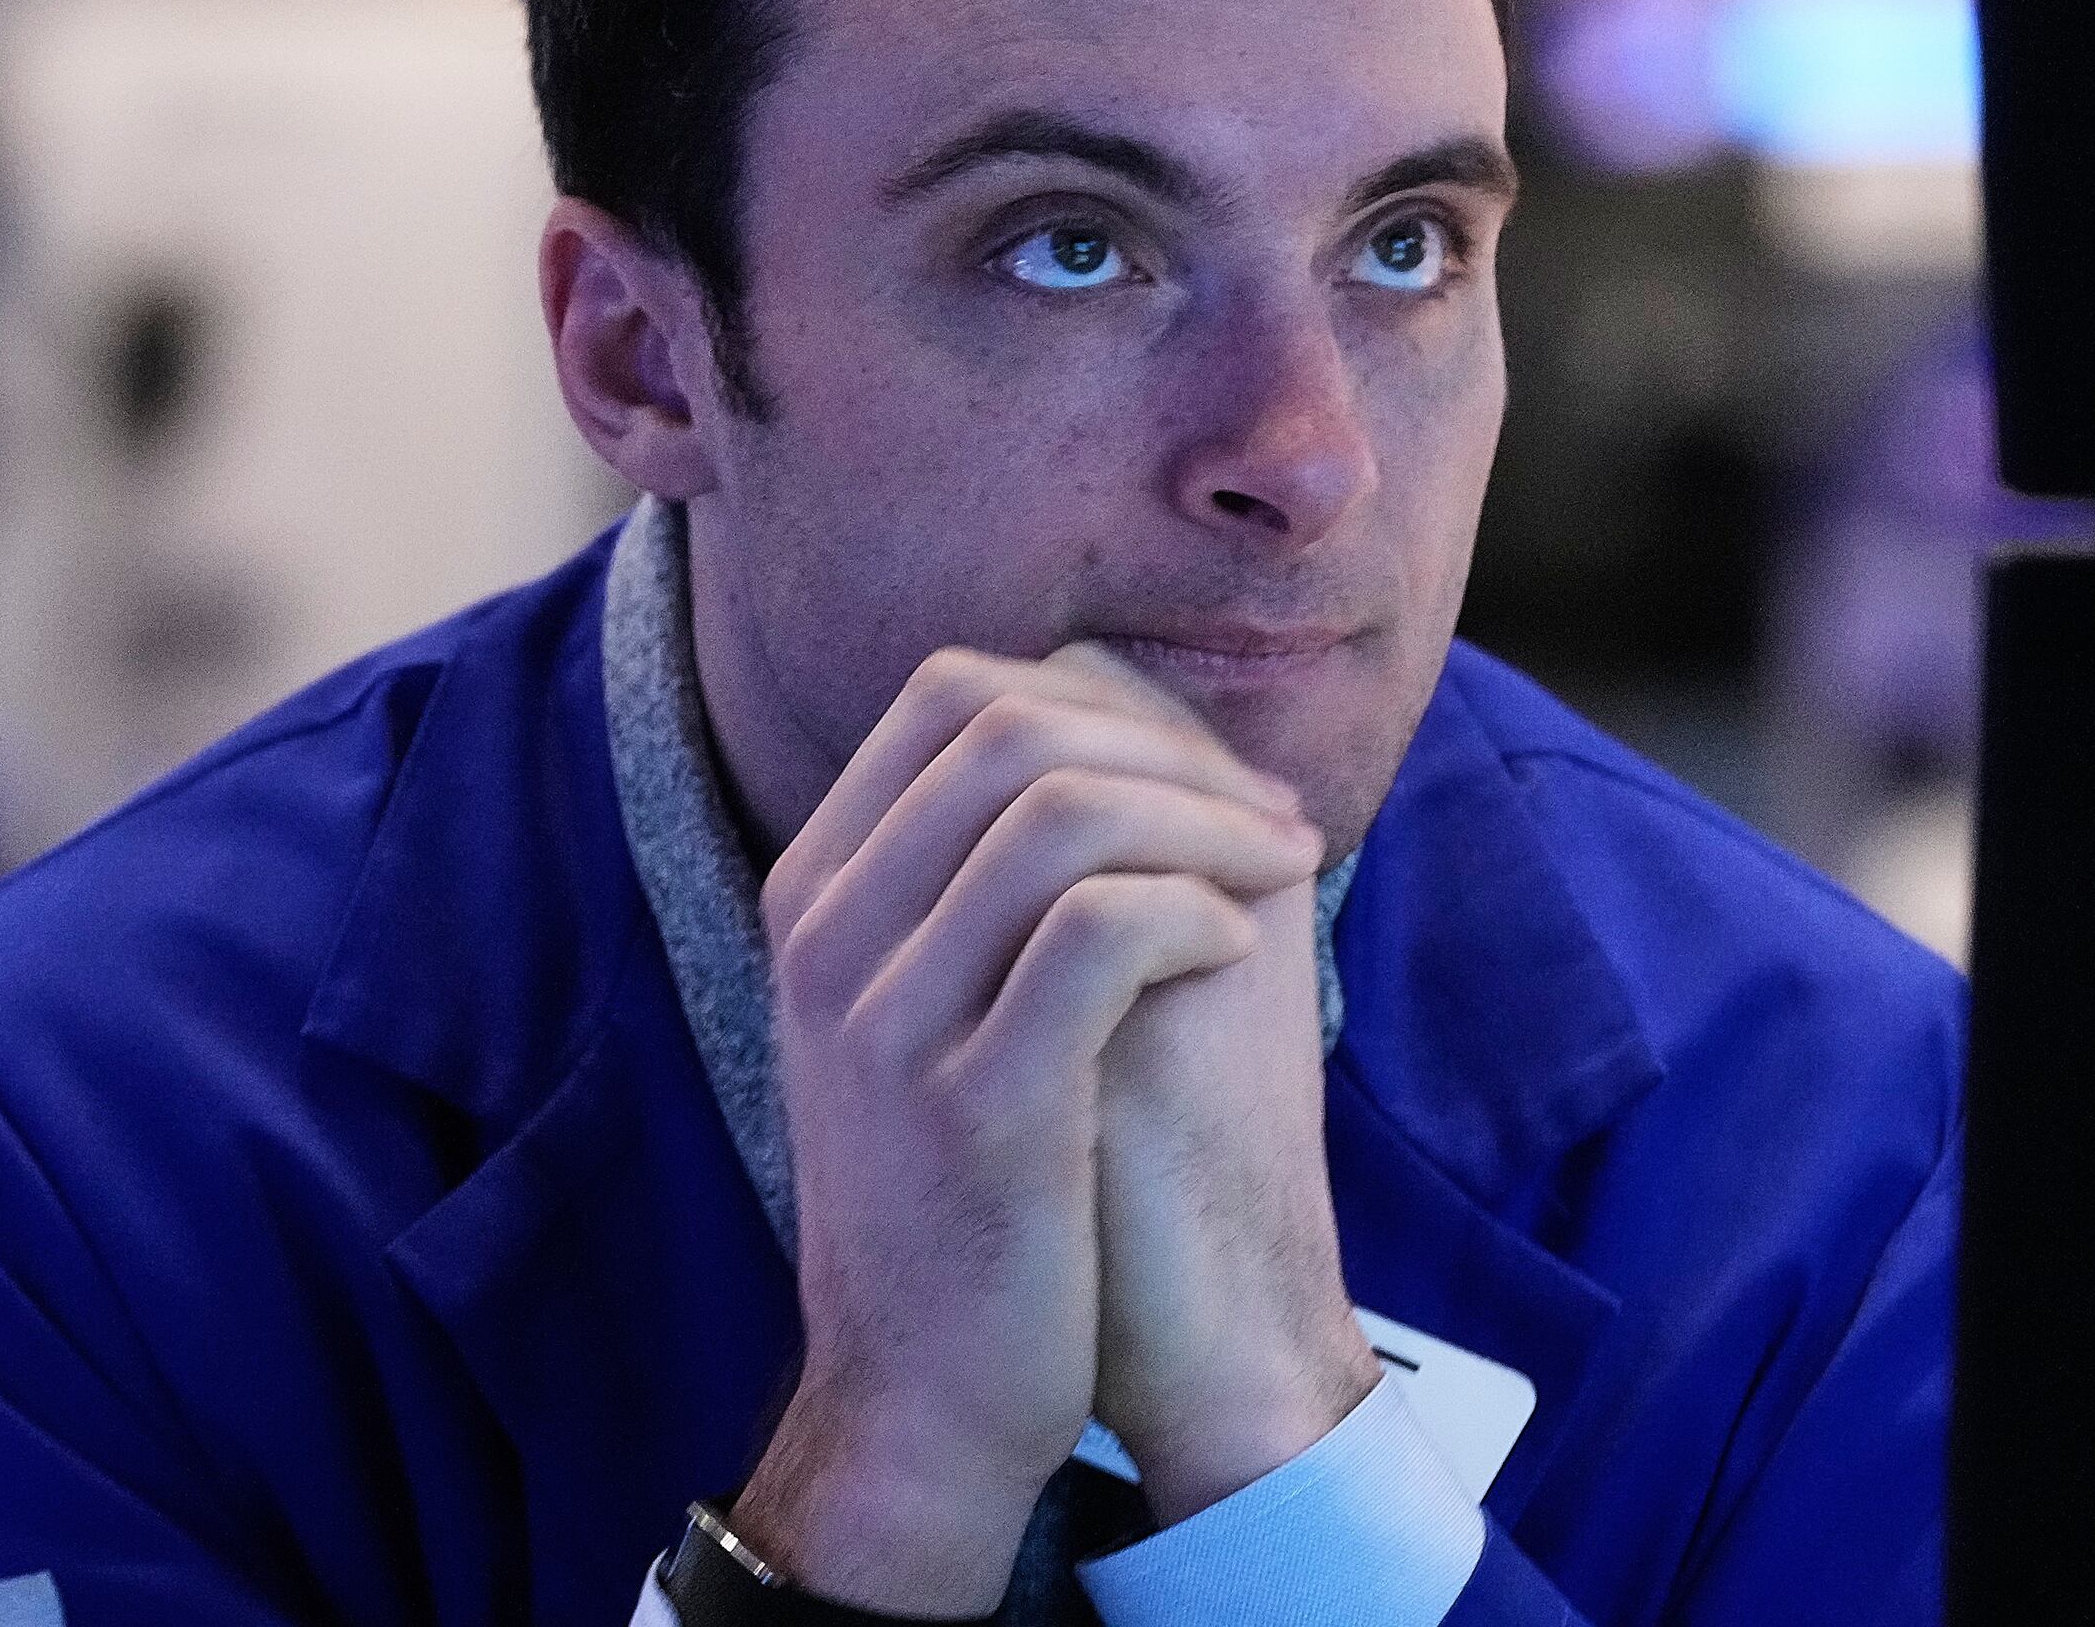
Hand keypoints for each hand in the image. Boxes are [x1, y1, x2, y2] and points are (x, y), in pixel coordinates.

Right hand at [731, 649, 1322, 1611]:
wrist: (920, 1399)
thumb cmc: (964, 1193)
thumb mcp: (927, 1013)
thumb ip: (973, 881)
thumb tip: (1105, 737)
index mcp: (815, 898)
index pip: (951, 696)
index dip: (1105, 702)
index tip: (1208, 775)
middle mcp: (828, 941)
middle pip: (1006, 728)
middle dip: (1171, 751)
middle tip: (1271, 819)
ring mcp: (888, 1023)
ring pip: (1058, 815)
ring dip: (1204, 822)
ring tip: (1279, 874)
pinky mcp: (976, 1109)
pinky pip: (1098, 933)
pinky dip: (1194, 913)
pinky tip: (1240, 951)